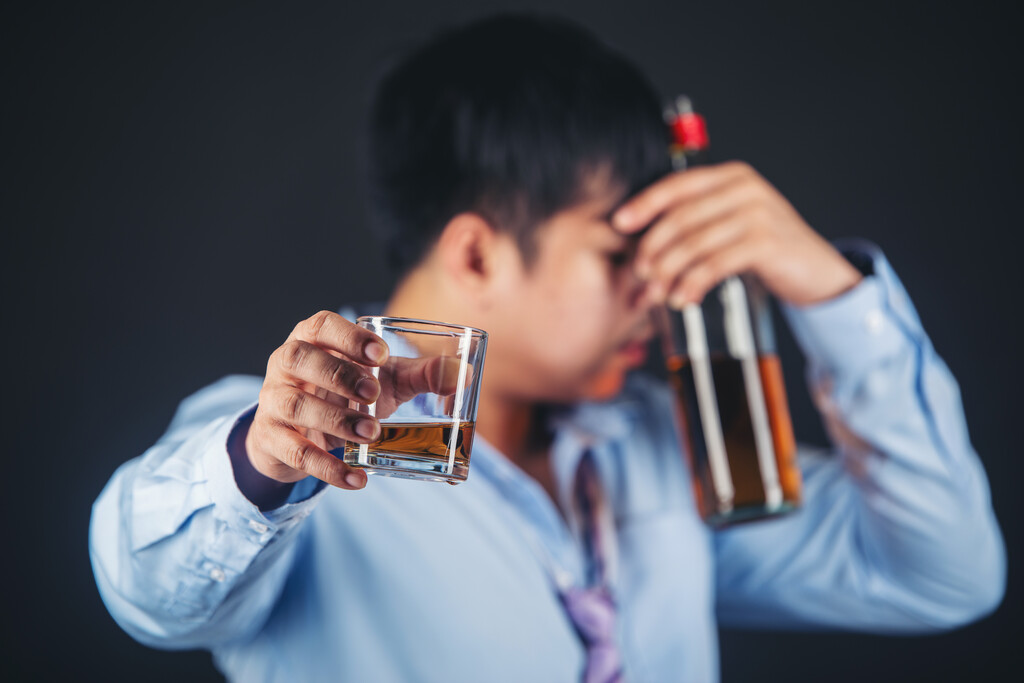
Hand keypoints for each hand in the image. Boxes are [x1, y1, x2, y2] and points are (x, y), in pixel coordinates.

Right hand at [244, 311, 458, 495]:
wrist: (299, 434)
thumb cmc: (346, 393)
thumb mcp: (384, 379)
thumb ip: (420, 374)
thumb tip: (462, 374)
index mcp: (312, 339)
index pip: (321, 325)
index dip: (348, 336)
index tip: (379, 354)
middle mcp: (286, 364)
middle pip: (300, 359)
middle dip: (339, 375)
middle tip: (374, 392)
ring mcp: (274, 401)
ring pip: (295, 405)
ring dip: (335, 419)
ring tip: (371, 433)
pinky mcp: (271, 438)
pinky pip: (294, 451)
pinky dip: (326, 467)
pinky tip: (356, 478)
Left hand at [612, 161, 861, 307]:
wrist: (816, 271)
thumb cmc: (766, 250)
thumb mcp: (731, 225)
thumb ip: (698, 222)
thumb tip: (643, 244)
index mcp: (731, 177)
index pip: (677, 185)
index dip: (644, 204)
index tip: (619, 224)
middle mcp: (744, 188)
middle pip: (680, 217)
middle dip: (654, 248)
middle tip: (640, 274)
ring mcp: (758, 213)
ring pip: (694, 243)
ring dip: (669, 273)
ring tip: (659, 294)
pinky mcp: (766, 242)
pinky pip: (714, 264)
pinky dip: (693, 284)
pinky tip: (684, 300)